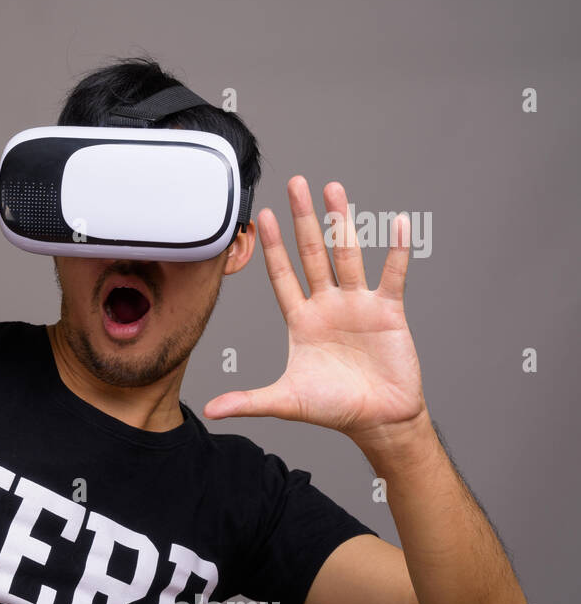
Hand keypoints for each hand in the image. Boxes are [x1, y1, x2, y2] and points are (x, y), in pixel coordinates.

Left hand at [203, 177, 427, 445]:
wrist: (379, 419)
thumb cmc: (334, 408)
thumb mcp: (285, 401)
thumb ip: (247, 400)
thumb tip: (208, 410)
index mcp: (301, 320)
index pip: (282, 275)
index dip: (271, 247)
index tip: (260, 216)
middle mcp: (327, 305)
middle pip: (312, 253)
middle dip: (303, 219)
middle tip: (295, 184)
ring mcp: (357, 304)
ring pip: (348, 254)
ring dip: (341, 222)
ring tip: (333, 189)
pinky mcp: (388, 311)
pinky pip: (392, 274)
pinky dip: (395, 250)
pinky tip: (396, 222)